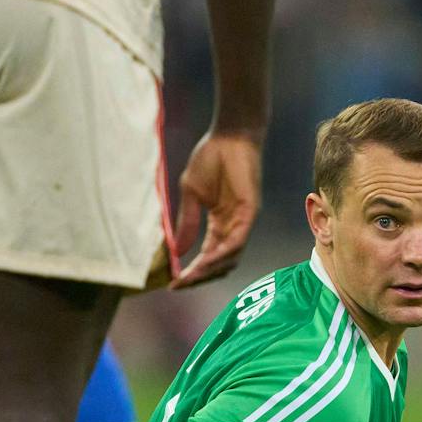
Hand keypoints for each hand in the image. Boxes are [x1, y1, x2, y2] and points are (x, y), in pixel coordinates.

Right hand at [172, 130, 261, 288]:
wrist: (230, 136)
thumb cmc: (211, 158)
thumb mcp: (191, 194)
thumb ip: (187, 222)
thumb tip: (177, 250)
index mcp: (220, 223)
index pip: (207, 255)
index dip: (191, 271)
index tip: (172, 283)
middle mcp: (234, 227)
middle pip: (220, 263)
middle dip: (200, 277)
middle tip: (180, 285)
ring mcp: (244, 221)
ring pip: (230, 257)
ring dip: (209, 269)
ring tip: (189, 276)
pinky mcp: (250, 212)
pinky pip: (237, 240)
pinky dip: (222, 253)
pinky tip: (205, 260)